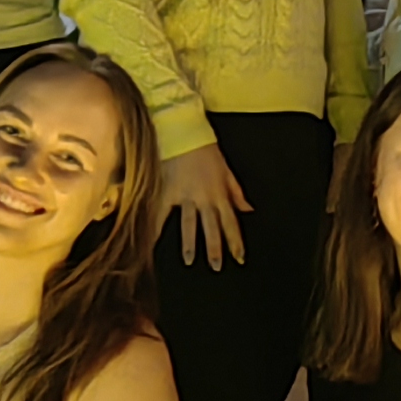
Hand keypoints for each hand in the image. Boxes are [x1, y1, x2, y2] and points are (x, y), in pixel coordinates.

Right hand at [157, 144, 248, 269]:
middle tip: (217, 267)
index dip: (236, 241)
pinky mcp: (167, 191)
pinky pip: (161, 214)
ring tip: (189, 261)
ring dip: (190, 244)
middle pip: (211, 228)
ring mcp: (185, 196)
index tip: (239, 258)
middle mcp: (204, 198)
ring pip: (189, 224)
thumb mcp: (227, 170)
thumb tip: (248, 210)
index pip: (231, 223)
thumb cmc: (206, 149)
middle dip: (215, 249)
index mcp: (220, 193)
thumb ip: (236, 192)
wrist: (183, 132)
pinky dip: (156, 229)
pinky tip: (152, 244)